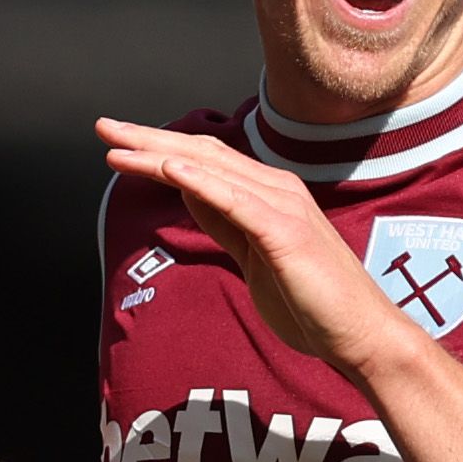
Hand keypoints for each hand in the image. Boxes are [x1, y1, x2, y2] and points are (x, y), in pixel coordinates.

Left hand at [94, 118, 391, 375]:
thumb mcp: (254, 255)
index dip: (158, 148)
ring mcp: (282, 208)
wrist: (358, 334)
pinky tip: (170, 169)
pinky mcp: (286, 232)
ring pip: (212, 170)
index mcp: (267, 194)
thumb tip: (189, 192)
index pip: (204, 160)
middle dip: (148, 139)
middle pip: (201, 153)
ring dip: (161, 155)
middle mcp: (276, 189)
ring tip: (119, 147)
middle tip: (103, 127)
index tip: (117, 142)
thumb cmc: (310, 302)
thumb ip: (225, 223)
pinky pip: (237, 201)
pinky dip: (203, 181)